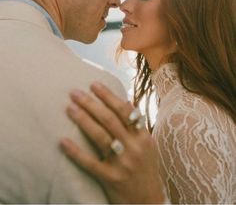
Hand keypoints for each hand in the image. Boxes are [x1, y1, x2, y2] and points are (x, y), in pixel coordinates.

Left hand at [60, 82, 164, 203]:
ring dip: (83, 121)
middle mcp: (134, 147)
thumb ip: (137, 123)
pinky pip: (90, 163)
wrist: (148, 201)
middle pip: (110, 120)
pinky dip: (76, 152)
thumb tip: (126, 100)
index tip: (94, 84)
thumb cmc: (146, 168)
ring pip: (100, 137)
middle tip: (75, 92)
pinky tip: (63, 142)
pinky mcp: (111, 178)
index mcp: (143, 137)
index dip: (108, 96)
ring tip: (69, 108)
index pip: (125, 111)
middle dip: (91, 104)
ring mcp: (122, 163)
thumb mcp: (148, 144)